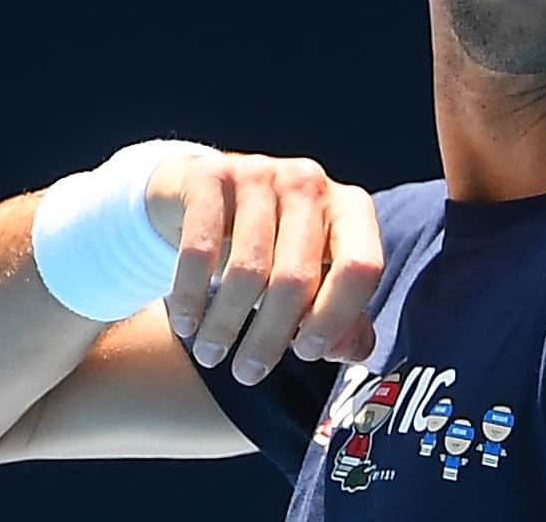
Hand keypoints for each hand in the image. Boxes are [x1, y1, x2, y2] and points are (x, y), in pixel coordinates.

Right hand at [146, 150, 382, 384]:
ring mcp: (261, 173)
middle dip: (269, 337)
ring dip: (226, 324)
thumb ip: (339, 315)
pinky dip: (192, 295)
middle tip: (247, 374)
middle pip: (297, 278)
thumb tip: (353, 350)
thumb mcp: (312, 274)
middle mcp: (310, 183)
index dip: (336, 316)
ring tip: (211, 355)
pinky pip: (200, 248)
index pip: (360, 267)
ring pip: (248, 269)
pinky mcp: (211, 175)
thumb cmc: (274, 243)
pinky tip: (185, 324)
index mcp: (351, 209)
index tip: (305, 354)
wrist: (208, 191)